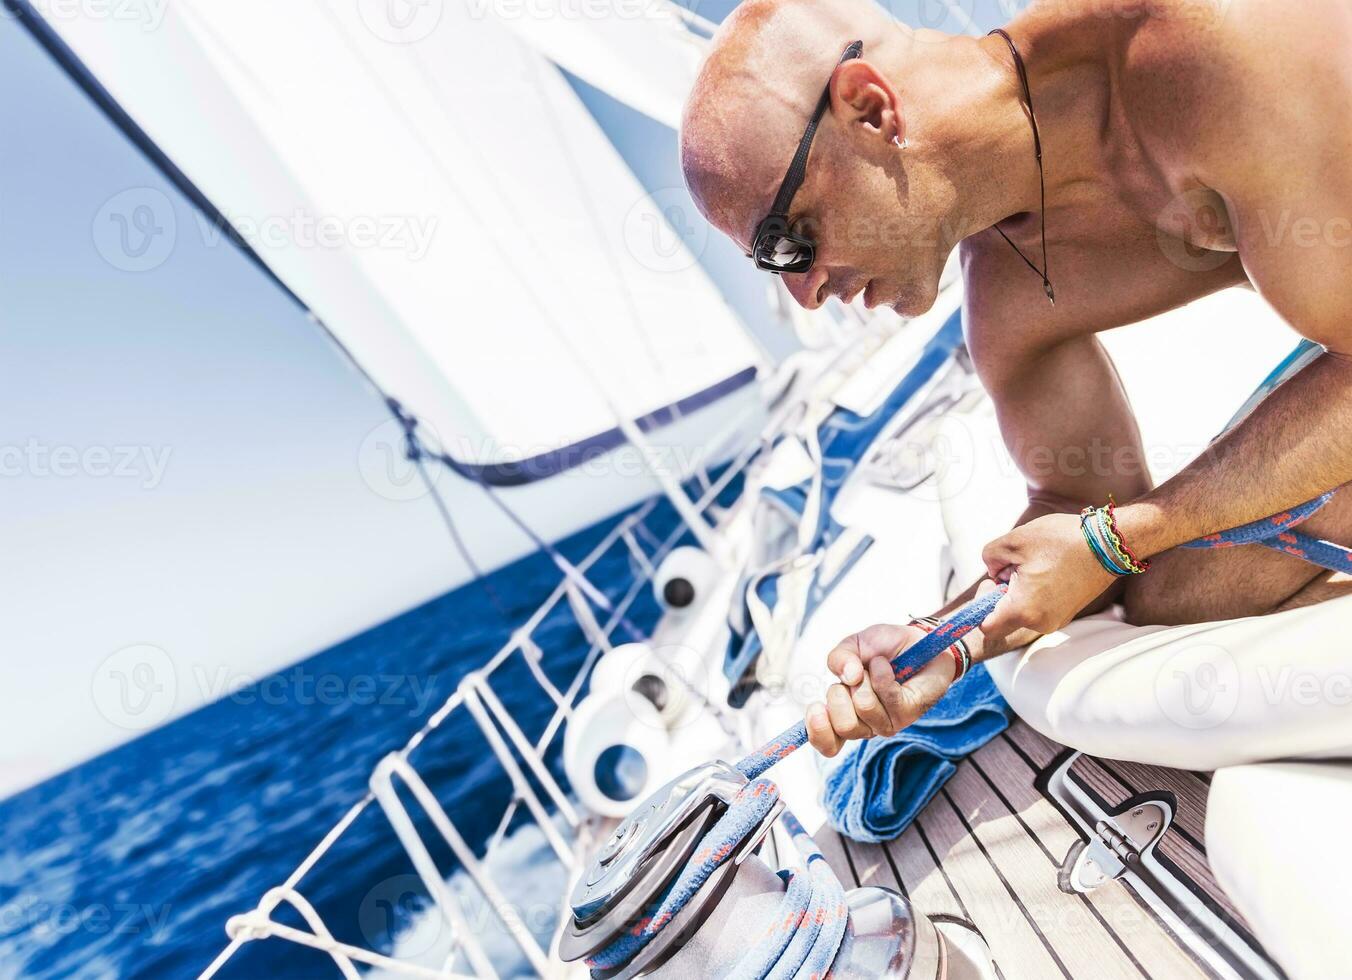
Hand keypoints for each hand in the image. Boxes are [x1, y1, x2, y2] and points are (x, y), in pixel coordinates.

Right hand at [805, 623, 956, 757]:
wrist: (916, 639)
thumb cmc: (883, 648)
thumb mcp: (852, 646)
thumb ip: (839, 659)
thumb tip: (848, 677)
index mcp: (846, 714)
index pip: (827, 743)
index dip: (817, 731)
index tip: (816, 707)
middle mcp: (866, 724)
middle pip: (844, 726)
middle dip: (840, 694)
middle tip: (853, 677)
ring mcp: (889, 721)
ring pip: (865, 708)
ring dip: (866, 679)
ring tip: (876, 666)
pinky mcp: (908, 712)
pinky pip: (888, 696)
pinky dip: (883, 673)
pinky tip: (887, 666)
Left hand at [979, 512, 1116, 648]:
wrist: (1109, 544)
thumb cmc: (1062, 540)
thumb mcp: (1014, 540)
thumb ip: (990, 557)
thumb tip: (994, 573)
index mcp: (1023, 610)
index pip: (986, 627)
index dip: (981, 606)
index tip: (994, 582)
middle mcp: (1039, 623)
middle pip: (1003, 618)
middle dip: (1001, 594)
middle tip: (1014, 567)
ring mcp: (1055, 621)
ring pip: (1021, 612)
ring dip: (1019, 592)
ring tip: (1035, 566)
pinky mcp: (1065, 614)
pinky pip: (1038, 609)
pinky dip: (1034, 593)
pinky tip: (1048, 571)